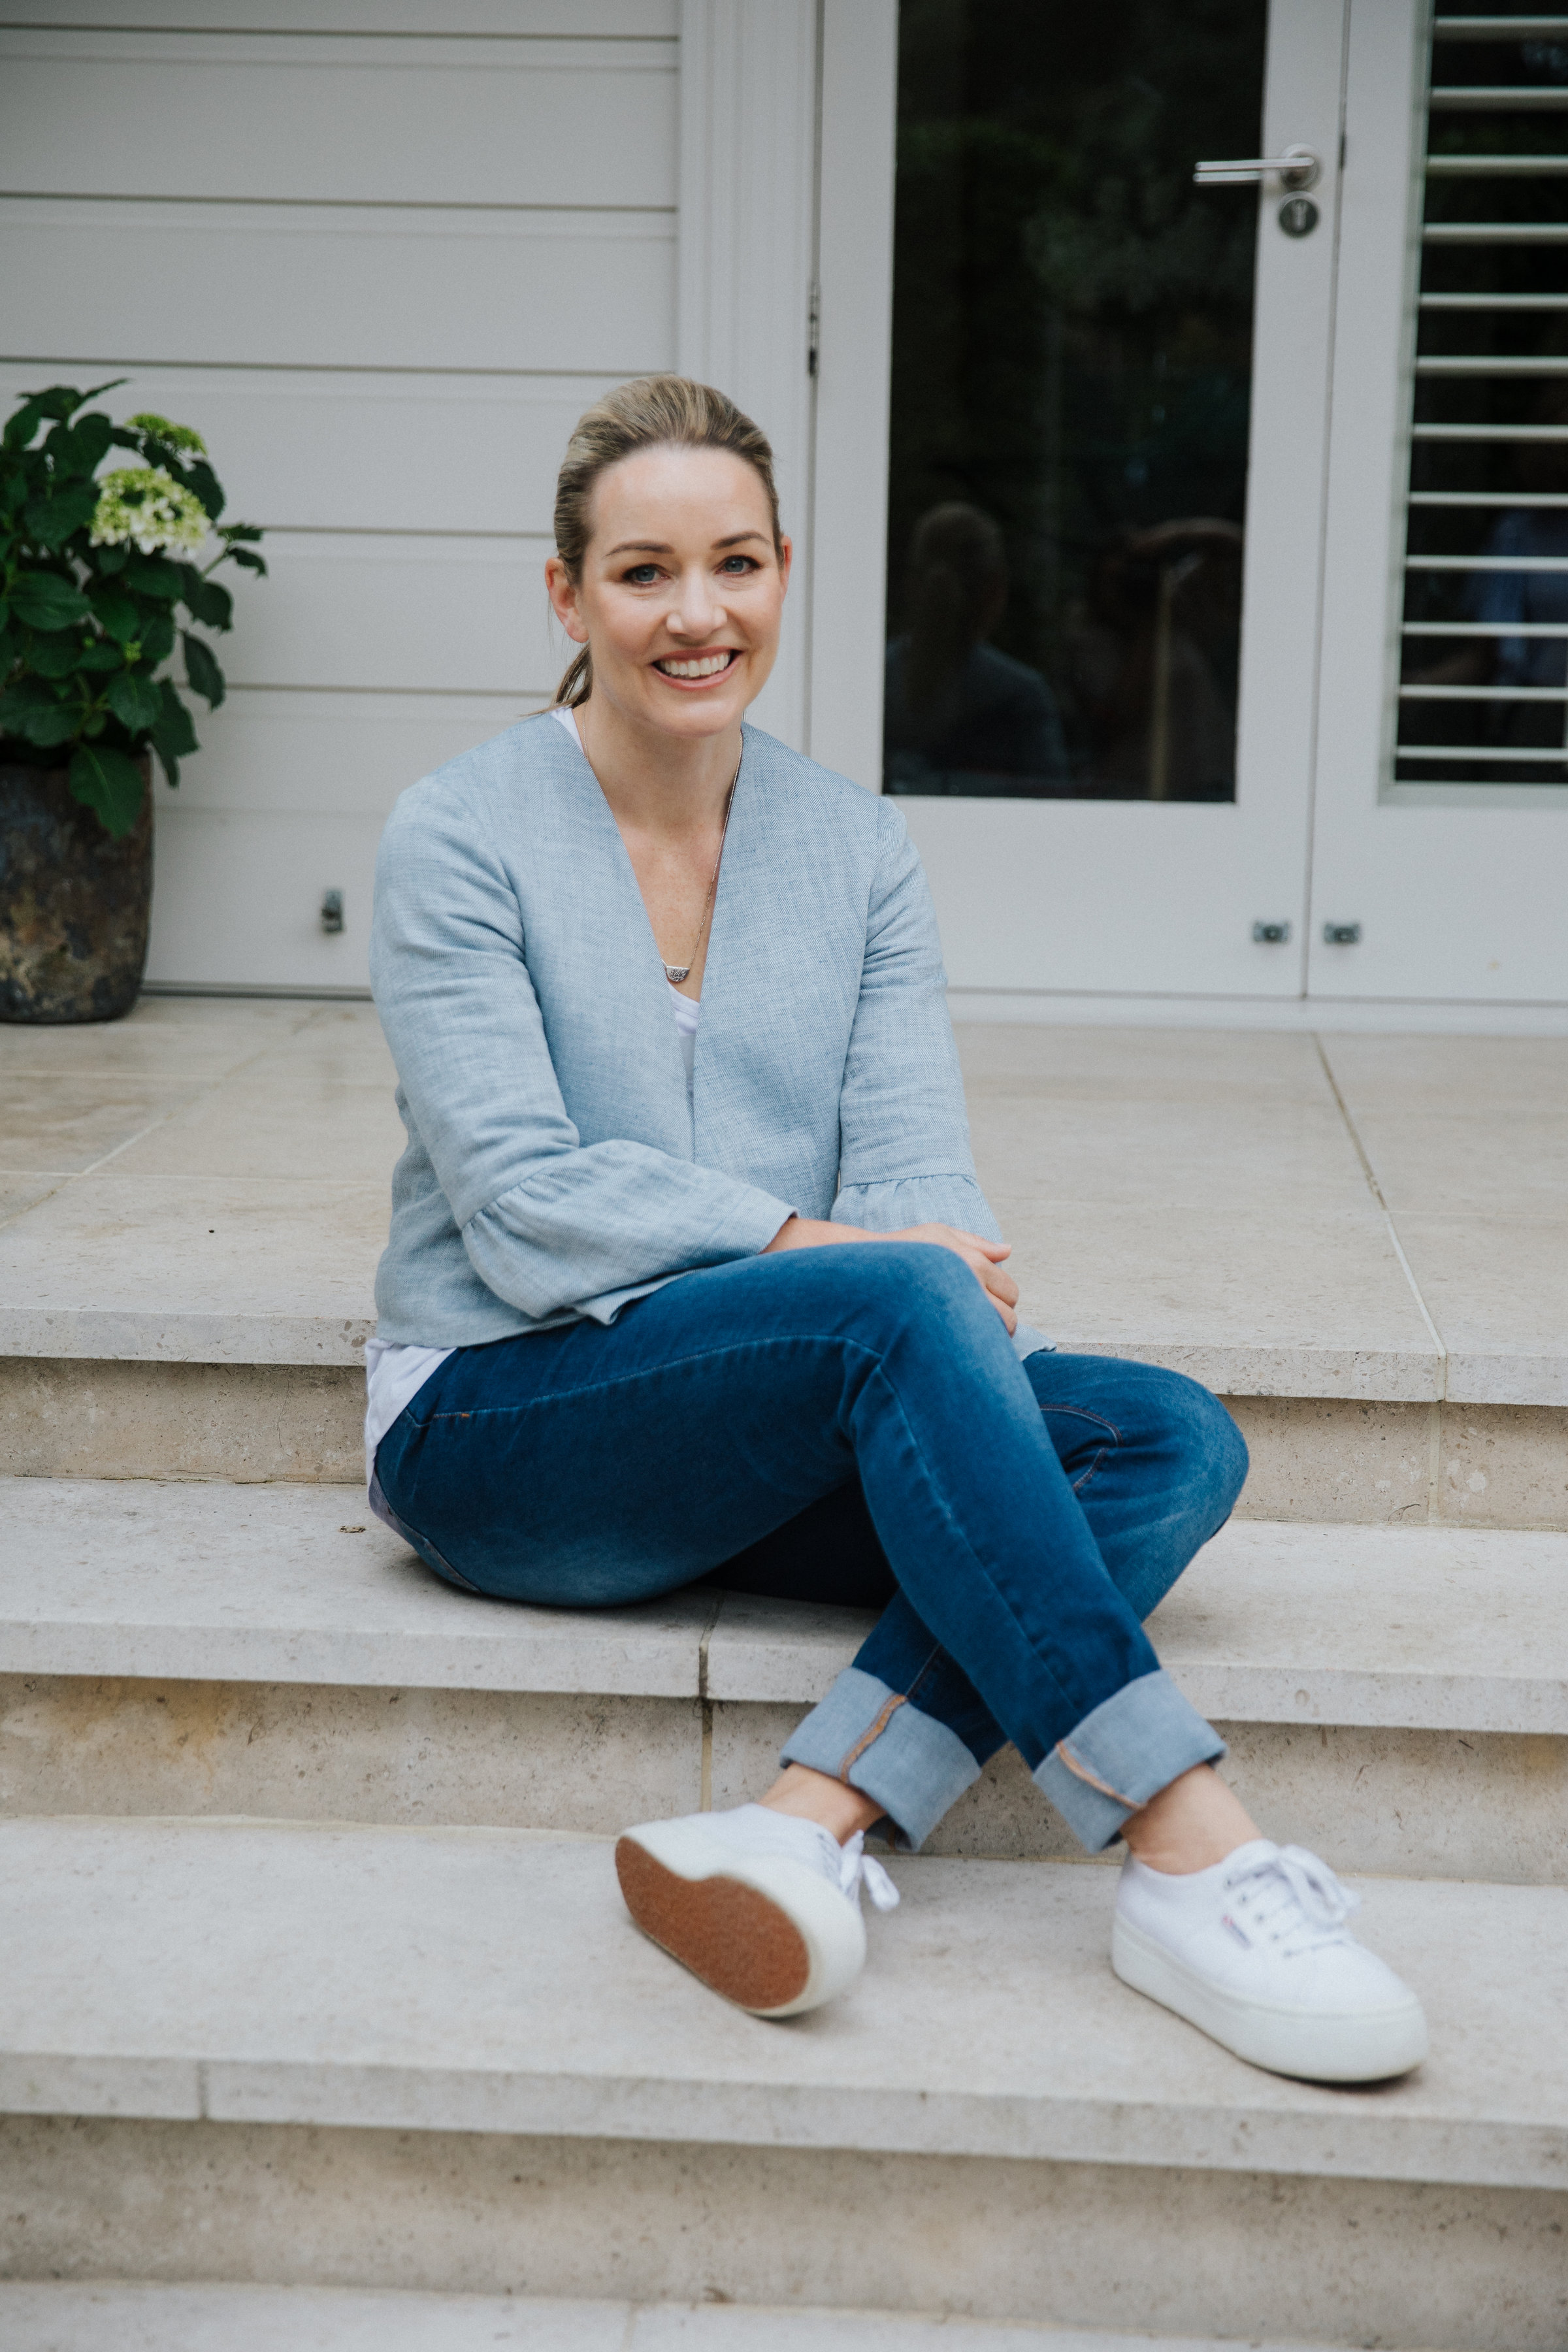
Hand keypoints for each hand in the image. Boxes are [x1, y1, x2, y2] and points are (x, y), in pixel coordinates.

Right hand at [763, 1216, 1019, 1333]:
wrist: (860, 1273)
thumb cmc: (900, 1249)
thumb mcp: (937, 1232)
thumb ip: (976, 1242)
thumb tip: (1007, 1250)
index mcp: (973, 1262)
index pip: (1010, 1292)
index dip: (1003, 1300)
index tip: (988, 1305)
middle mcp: (969, 1286)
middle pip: (1007, 1319)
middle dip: (999, 1325)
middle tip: (978, 1326)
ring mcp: (953, 1311)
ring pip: (990, 1338)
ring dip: (984, 1341)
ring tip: (964, 1337)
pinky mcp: (937, 1333)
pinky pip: (967, 1349)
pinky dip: (967, 1350)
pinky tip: (952, 1344)